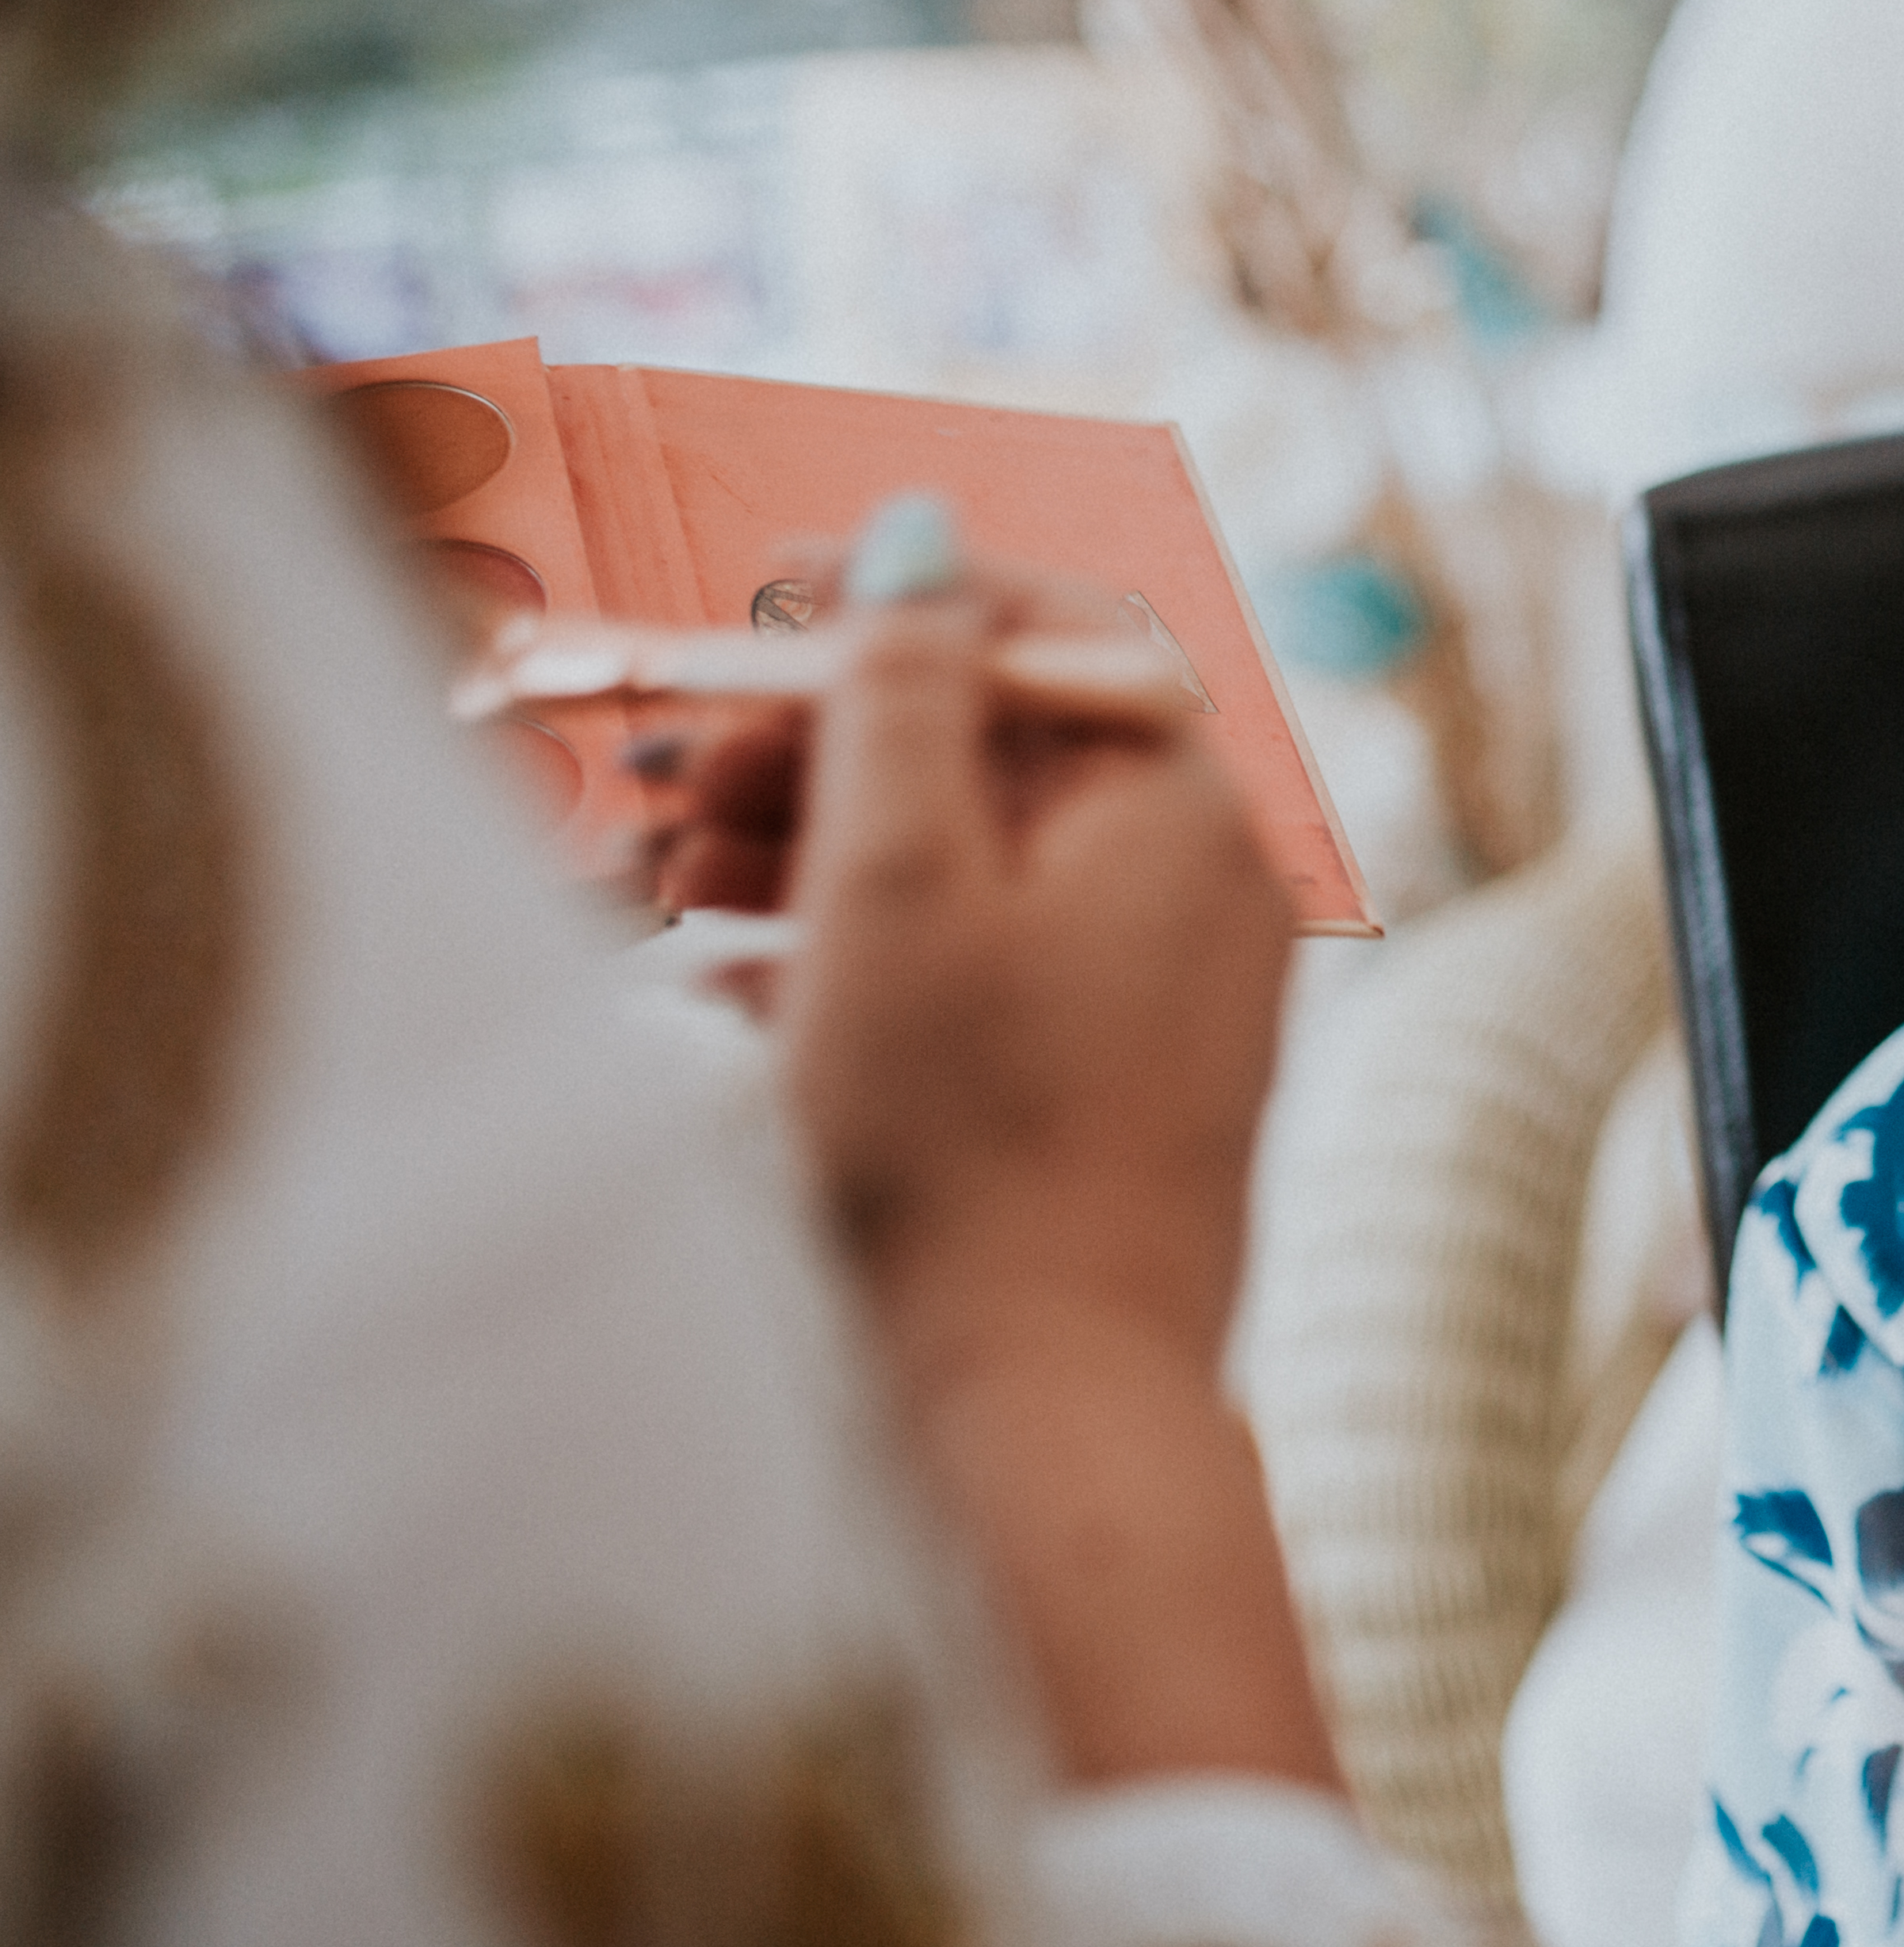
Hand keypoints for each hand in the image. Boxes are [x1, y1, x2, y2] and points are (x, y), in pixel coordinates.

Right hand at [681, 499, 1335, 1788]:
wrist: (1030, 1419)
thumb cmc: (962, 1147)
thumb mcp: (896, 880)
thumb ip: (899, 688)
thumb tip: (917, 528)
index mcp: (1183, 813)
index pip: (1054, 632)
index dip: (899, 606)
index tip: (761, 615)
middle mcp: (1200, 894)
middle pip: (996, 752)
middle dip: (820, 751)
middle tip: (672, 794)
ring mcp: (1157, 1004)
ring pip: (967, 869)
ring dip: (808, 855)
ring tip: (660, 886)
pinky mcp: (1095, 1100)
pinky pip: (971, 981)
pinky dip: (849, 964)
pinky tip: (725, 994)